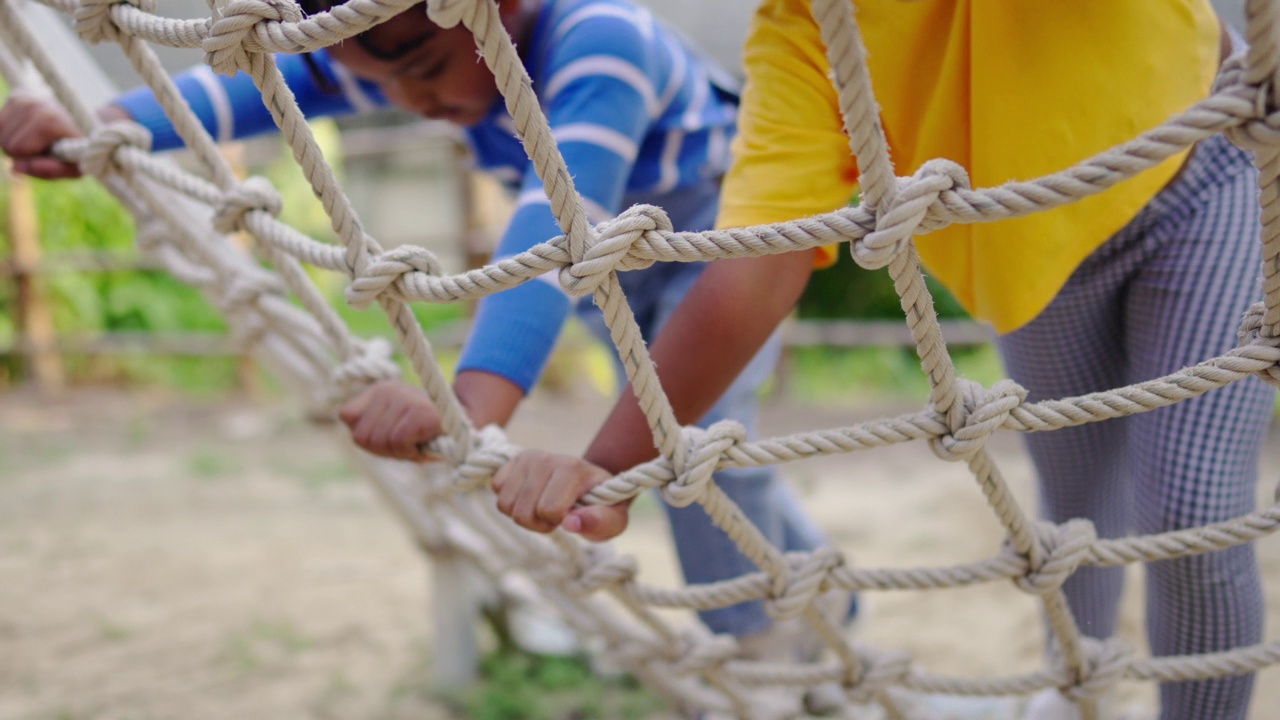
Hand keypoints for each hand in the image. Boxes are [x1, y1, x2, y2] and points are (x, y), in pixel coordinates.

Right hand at [0, 93, 84, 178]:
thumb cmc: (77, 150)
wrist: (83, 124)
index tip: (51, 154)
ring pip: (0, 135)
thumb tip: (16, 167)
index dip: (31, 159)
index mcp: (49, 120)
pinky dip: (9, 133)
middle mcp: (33, 104)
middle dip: (22, 153)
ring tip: (37, 140)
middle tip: (43, 148)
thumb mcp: (74, 167)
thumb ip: (50, 171)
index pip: (18, 149)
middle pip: (6, 143)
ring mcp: (22, 99)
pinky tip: (27, 133)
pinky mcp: (15, 98)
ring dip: (15, 143)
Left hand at [339, 380, 444, 460]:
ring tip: (417, 441)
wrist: (466, 428)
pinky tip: (424, 442)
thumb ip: (372, 428)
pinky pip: (399, 442)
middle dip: (383, 449)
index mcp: (379, 389)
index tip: (390, 438)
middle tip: (407, 443)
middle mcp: (389, 389)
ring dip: (399, 451)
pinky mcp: (419, 411)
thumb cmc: (426, 433)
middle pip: (361, 436)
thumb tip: (353, 429)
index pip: (347, 416)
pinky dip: (410, 451)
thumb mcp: (393, 428)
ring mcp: (404, 398)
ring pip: (379, 442)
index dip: (367, 436)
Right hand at [493, 450, 629, 541]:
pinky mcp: (512, 460)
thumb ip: (600, 523)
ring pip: (505, 504)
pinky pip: (496, 490)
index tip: (570, 515)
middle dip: (538, 524)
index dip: (558, 522)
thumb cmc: (601, 505)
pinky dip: (511, 502)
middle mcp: (547, 458)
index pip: (549, 510)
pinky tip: (529, 498)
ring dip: (523, 515)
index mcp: (573, 468)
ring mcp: (528, 457)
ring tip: (542, 507)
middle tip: (556, 515)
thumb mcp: (613, 519)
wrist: (589, 483)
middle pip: (523, 512)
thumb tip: (571, 523)